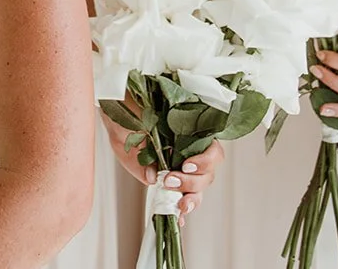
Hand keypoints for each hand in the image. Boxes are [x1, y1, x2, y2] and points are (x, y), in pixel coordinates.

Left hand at [102, 114, 224, 220]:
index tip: (186, 166)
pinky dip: (180, 212)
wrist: (124, 126)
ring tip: (179, 205)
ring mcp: (183, 173)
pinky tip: (177, 218)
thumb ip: (148, 146)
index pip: (213, 152)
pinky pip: (181, 200)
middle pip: (206, 175)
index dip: (204, 161)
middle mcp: (193, 156)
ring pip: (197, 190)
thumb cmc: (137, 119)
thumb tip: (151, 175)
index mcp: (194, 137)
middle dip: (191, 182)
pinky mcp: (171, 186)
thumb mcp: (141, 126)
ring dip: (190, 199)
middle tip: (170, 181)